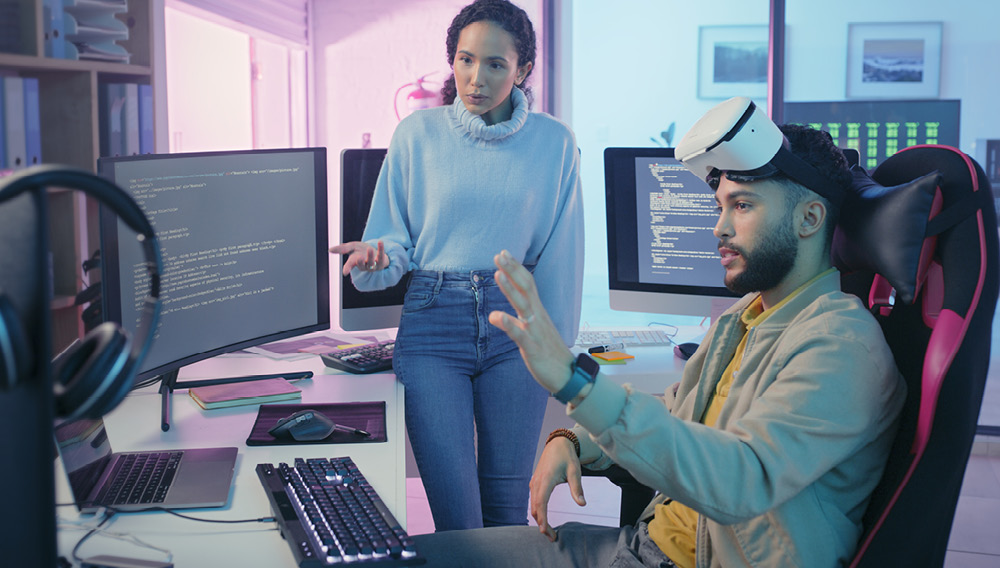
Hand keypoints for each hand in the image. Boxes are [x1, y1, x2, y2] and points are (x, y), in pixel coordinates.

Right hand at [329, 240, 387, 275]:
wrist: (374, 251)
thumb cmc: (361, 251)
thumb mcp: (351, 247)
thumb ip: (342, 249)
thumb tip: (329, 250)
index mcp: (355, 262)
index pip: (350, 265)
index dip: (347, 268)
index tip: (345, 272)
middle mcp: (364, 265)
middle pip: (362, 265)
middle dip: (360, 262)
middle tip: (359, 257)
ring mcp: (374, 264)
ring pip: (372, 262)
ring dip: (370, 256)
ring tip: (369, 248)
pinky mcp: (382, 260)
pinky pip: (381, 255)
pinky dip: (381, 248)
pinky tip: (380, 241)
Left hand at [488, 250, 573, 393]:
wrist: (567, 376)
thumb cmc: (548, 352)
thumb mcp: (528, 334)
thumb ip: (513, 322)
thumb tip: (495, 314)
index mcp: (538, 312)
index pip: (527, 284)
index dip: (516, 268)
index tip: (503, 253)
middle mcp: (538, 317)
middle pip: (526, 288)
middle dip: (513, 270)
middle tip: (499, 254)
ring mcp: (536, 331)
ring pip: (524, 306)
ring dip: (510, 290)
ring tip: (497, 274)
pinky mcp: (533, 348)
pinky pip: (521, 335)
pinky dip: (510, 324)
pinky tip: (497, 316)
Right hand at [530, 436, 585, 540]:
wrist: (557, 443)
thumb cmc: (567, 456)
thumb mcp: (575, 471)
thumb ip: (577, 488)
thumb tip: (582, 504)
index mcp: (546, 480)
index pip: (541, 504)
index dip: (543, 519)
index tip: (546, 532)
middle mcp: (537, 482)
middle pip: (535, 508)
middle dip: (542, 524)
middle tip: (552, 537)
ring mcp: (534, 483)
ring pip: (533, 505)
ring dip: (539, 519)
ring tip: (549, 531)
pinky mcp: (535, 483)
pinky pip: (534, 500)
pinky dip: (538, 511)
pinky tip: (544, 518)